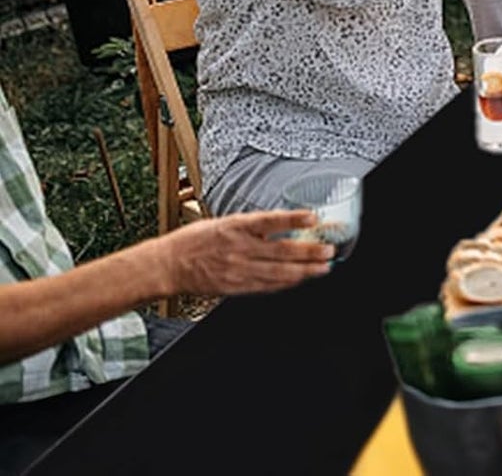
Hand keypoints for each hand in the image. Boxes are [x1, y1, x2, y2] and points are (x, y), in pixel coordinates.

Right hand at [158, 209, 333, 296]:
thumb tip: (281, 224)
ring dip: (303, 271)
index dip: (294, 219)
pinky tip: (299, 281)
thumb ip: (251, 225)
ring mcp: (238, 269)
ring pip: (277, 272)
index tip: (314, 217)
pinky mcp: (234, 287)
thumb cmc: (193, 240)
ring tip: (323, 268)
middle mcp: (239, 248)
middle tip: (329, 250)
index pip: (270, 221)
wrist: (167, 265)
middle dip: (308, 252)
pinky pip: (264, 286)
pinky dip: (284, 283)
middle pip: (281, 250)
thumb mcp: (224, 222)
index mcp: (236, 226)